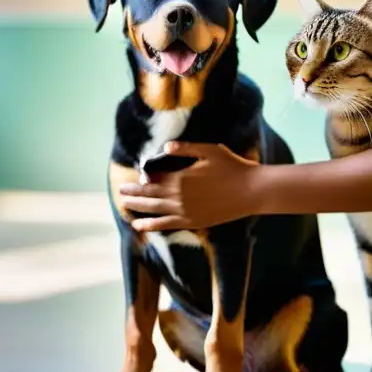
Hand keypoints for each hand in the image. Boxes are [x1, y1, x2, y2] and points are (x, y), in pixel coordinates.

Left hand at [119, 142, 261, 231]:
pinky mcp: (192, 222)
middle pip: (149, 195)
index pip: (154, 179)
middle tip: (120, 192)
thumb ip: (186, 148)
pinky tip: (139, 225)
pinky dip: (150, 225)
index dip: (142, 179)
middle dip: (133, 193)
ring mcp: (184, 211)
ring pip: (153, 210)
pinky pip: (165, 225)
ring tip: (124, 205)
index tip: (133, 178)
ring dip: (137, 208)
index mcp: (180, 177)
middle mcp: (178, 196)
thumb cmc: (232, 167)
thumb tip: (166, 146)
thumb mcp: (209, 151)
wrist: (251, 191)